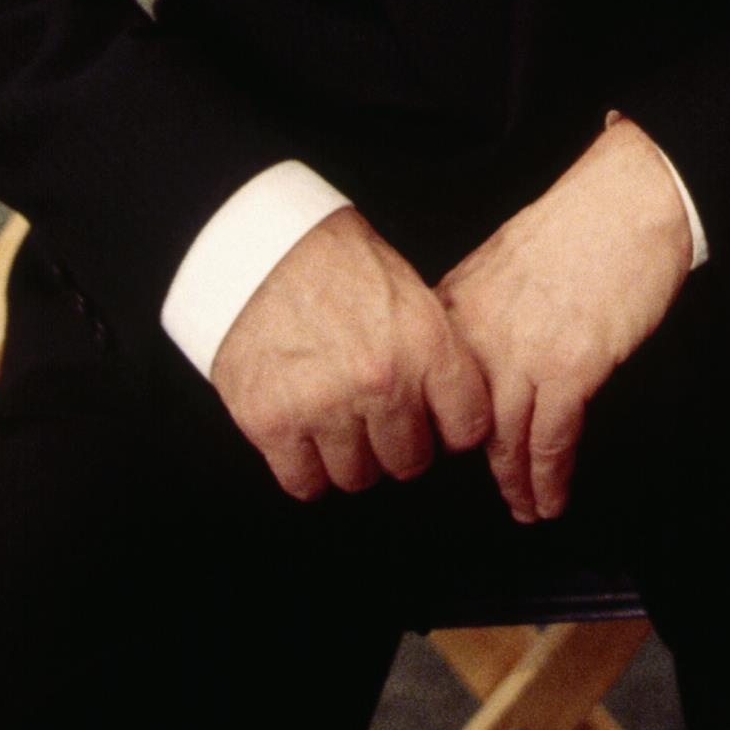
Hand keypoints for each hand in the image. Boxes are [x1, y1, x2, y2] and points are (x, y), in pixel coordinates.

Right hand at [211, 205, 492, 501]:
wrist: (261, 246)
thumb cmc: (339, 266)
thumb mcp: (410, 294)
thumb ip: (434, 356)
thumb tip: (452, 414)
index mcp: (425, 343)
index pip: (468, 429)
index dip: (452, 429)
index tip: (437, 422)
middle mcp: (380, 380)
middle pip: (411, 462)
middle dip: (399, 446)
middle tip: (379, 420)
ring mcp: (324, 405)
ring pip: (358, 478)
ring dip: (351, 459)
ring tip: (339, 422)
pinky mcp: (271, 422)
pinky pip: (305, 483)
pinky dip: (307, 469)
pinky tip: (306, 436)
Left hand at [438, 118, 693, 524]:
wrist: (628, 201)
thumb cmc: (579, 222)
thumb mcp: (505, 259)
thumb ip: (482, 306)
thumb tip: (479, 345)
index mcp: (460, 303)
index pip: (439, 383)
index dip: (448, 423)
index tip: (457, 449)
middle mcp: (481, 333)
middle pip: (468, 419)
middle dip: (484, 464)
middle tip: (498, 493)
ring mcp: (523, 353)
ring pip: (507, 440)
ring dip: (517, 483)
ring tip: (526, 509)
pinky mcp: (570, 368)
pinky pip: (551, 440)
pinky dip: (551, 477)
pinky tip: (552, 498)